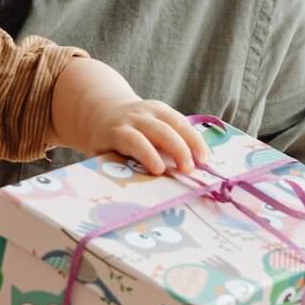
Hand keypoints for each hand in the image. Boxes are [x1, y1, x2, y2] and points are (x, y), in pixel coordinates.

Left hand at [92, 99, 211, 175]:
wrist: (105, 112)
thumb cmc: (104, 143)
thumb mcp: (100, 154)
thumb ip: (113, 168)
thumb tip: (126, 195)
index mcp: (117, 131)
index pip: (134, 140)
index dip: (148, 154)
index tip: (160, 170)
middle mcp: (135, 117)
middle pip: (160, 130)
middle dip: (177, 149)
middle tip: (188, 170)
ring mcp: (151, 110)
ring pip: (176, 122)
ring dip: (192, 141)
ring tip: (204, 161)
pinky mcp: (163, 109)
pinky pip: (182, 121)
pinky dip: (194, 136)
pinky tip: (203, 153)